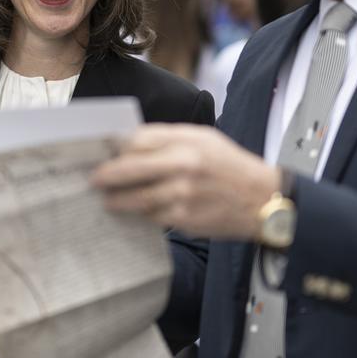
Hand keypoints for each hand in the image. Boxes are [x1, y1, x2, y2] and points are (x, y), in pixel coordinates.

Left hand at [91, 124, 278, 238]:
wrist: (264, 201)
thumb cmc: (230, 166)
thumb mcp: (204, 139)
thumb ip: (168, 139)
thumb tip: (129, 143)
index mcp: (186, 140)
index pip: (137, 140)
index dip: (113, 147)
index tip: (98, 152)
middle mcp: (183, 165)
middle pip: (129, 169)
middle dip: (105, 175)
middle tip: (92, 179)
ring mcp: (183, 195)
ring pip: (137, 198)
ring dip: (117, 200)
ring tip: (106, 200)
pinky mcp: (185, 219)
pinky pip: (151, 217)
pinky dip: (139, 215)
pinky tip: (131, 213)